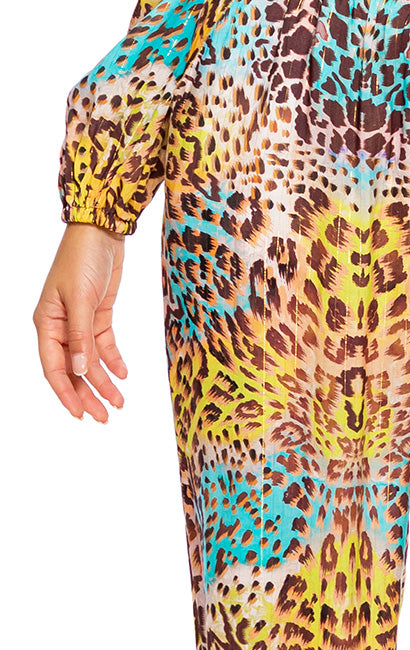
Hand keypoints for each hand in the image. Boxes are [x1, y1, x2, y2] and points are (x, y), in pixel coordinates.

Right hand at [33, 221, 128, 421]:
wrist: (101, 231)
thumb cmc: (82, 259)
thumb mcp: (80, 298)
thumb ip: (81, 336)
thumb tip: (79, 370)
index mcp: (47, 323)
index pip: (54, 367)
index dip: (66, 393)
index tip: (80, 415)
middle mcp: (61, 327)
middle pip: (73, 370)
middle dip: (88, 394)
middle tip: (105, 417)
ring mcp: (80, 323)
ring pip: (90, 362)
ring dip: (103, 382)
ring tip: (119, 403)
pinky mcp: (98, 316)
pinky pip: (103, 346)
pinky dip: (113, 361)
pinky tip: (123, 375)